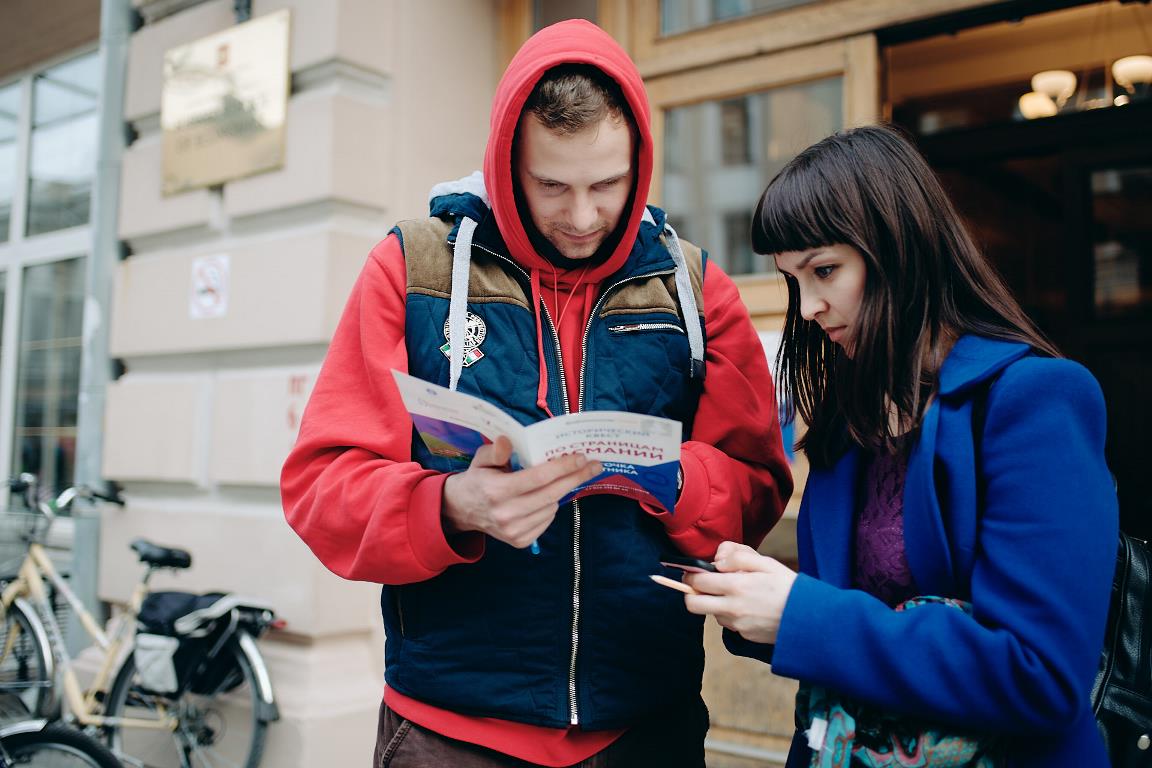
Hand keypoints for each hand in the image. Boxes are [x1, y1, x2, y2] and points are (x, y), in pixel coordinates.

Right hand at [442, 436, 601, 548]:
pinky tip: (545, 497)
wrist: (462, 511)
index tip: (581, 457)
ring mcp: (513, 530)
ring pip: (552, 507)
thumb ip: (495, 450)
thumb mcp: (481, 459)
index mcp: (496, 490)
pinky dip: (551, 507)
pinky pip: (547, 520)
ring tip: (564, 478)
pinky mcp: (519, 541)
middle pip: (551, 494)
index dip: (562, 467)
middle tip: (594, 465)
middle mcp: (505, 513)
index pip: (537, 478)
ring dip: (561, 491)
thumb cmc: (478, 479)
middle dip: (576, 478)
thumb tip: (507, 441)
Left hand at [682, 541, 796, 643]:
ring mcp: (737, 624)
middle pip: (693, 604)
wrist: (809, 618)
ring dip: (715, 603)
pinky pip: (729, 623)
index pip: (697, 582)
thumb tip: (716, 561)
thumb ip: (737, 556)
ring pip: (712, 613)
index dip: (690, 575)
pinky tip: (749, 607)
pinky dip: (731, 614)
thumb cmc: (788, 586)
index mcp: (736, 586)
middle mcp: (732, 608)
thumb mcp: (765, 563)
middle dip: (691, 594)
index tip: (693, 571)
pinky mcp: (744, 635)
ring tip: (737, 594)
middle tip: (701, 586)